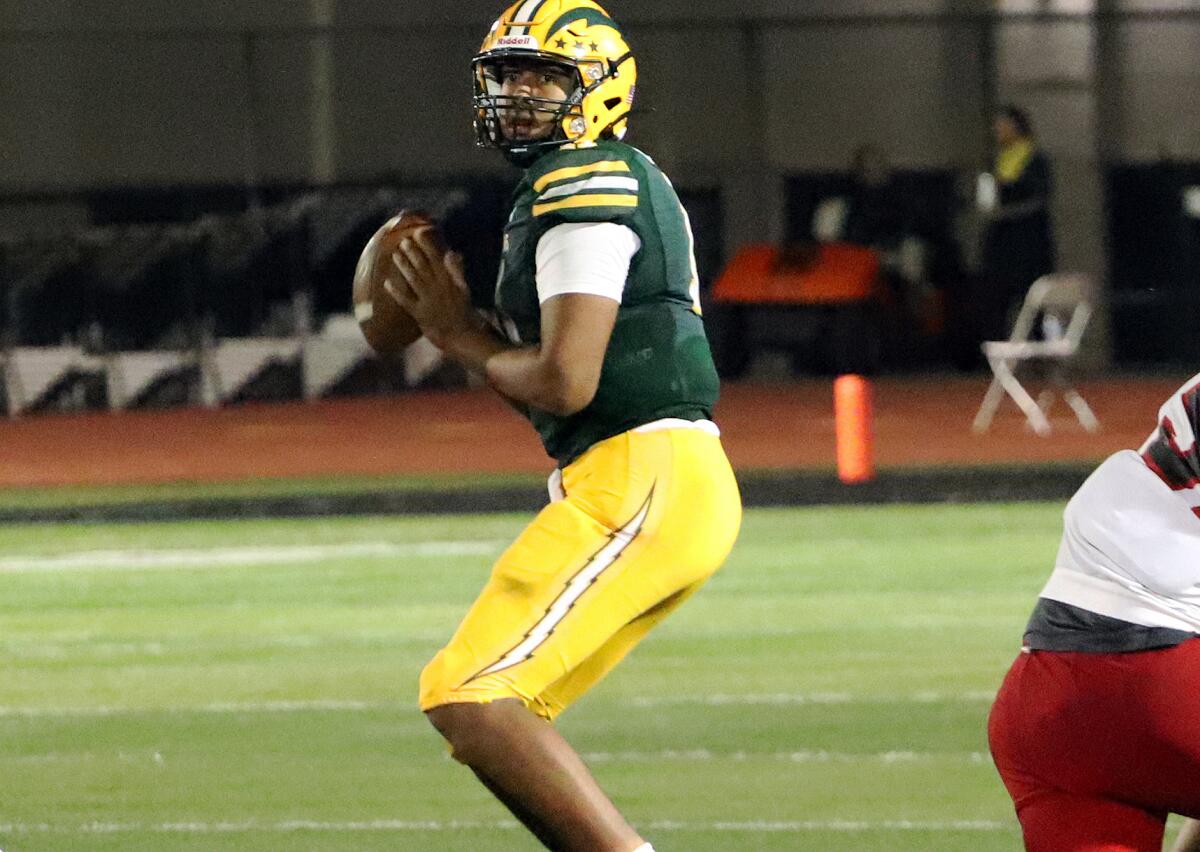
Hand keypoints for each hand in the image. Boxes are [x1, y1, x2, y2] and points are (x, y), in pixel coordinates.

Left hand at [385, 228, 475, 349]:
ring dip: (404, 266)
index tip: (419, 232)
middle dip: (413, 252)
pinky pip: (406, 300)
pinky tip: (386, 283)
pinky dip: (396, 291)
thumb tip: (452, 252)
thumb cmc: (463, 313)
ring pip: (414, 279)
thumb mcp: (464, 290)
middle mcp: (438, 287)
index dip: (427, 245)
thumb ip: (457, 271)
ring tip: (395, 255)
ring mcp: (428, 300)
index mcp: (449, 281)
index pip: (437, 258)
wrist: (462, 336)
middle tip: (403, 241)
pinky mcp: (419, 313)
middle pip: (423, 266)